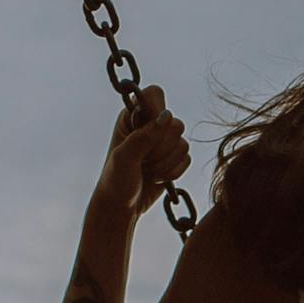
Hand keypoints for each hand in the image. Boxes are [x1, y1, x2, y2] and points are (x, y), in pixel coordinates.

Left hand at [96, 86, 190, 218]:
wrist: (121, 208)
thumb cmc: (116, 180)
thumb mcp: (124, 158)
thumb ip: (144, 136)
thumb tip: (167, 116)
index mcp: (132, 116)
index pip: (154, 95)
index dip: (156, 111)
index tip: (146, 131)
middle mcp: (149, 125)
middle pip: (175, 124)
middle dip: (160, 148)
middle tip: (142, 160)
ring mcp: (163, 142)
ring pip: (183, 143)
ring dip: (165, 163)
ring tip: (147, 171)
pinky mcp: (174, 158)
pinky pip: (187, 158)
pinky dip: (173, 172)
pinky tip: (157, 178)